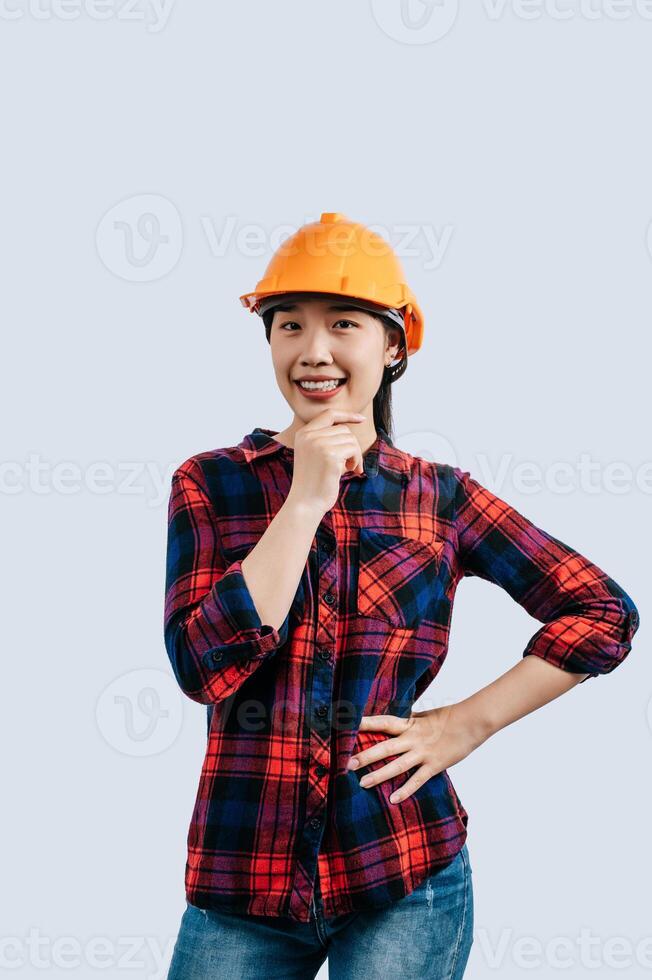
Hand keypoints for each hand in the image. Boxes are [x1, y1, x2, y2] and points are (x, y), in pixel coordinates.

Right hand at [287, 409, 367, 514]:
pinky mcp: (330, 455)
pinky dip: (356, 461)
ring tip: (350, 469)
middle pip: (344, 429)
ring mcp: (318, 444)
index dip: (347, 415)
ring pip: (350, 439)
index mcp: (303, 434)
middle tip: (352, 464)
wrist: (305, 503)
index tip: (361, 419)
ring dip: (355, 455)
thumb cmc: (313, 482)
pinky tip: (351, 471)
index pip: (329, 414)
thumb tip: (351, 427)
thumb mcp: (315, 455)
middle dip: (352, 446)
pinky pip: (353, 449)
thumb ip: (327, 440)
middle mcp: (309, 436)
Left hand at [346, 704, 487, 803]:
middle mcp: (413, 738)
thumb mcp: (425, 716)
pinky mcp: (435, 765)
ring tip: (362, 783)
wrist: (472, 721)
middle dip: (365, 756)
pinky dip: (405, 790)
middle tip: (346, 763)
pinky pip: (417, 780)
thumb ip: (410, 722)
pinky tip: (392, 799)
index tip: (347, 725)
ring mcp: (423, 753)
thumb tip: (397, 723)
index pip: (382, 722)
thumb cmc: (449, 717)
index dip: (365, 724)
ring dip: (379, 774)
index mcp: (409, 724)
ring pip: (397, 765)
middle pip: (385, 747)